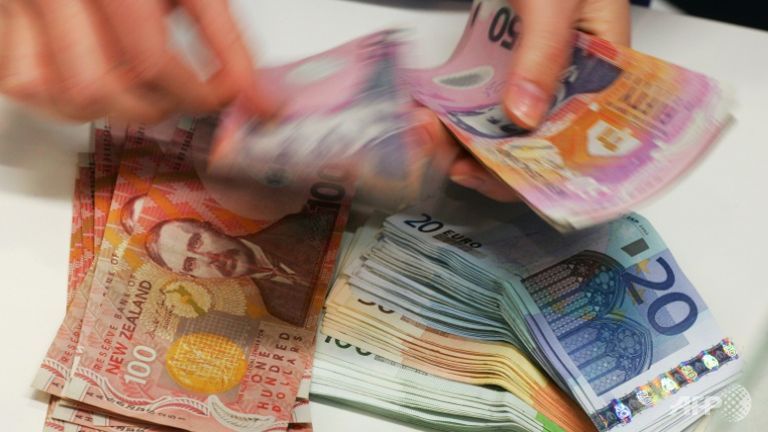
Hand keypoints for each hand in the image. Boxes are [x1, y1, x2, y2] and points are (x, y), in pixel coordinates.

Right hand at [0, 0, 274, 121]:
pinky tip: (90, 79)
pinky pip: (17, 80)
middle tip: (177, 97)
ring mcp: (19, 3)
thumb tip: (260, 101)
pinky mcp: (3, 17)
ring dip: (101, 109)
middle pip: (97, 88)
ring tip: (133, 89)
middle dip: (149, 109)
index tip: (221, 96)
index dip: (196, 94)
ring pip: (52, 93)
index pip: (153, 61)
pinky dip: (55, 96)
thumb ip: (227, 42)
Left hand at [438, 0, 631, 200]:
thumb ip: (544, 54)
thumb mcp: (557, 1)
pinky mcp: (500, 63)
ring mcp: (531, 73)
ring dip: (465, 140)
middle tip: (453, 163)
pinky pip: (478, 101)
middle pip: (536, 144)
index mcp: (604, 69)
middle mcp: (567, 79)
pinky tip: (431, 119)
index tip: (503, 178)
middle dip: (492, 160)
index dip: (546, 169)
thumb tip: (524, 116)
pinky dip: (454, 113)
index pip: (582, 139)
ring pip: (501, 128)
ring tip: (432, 140)